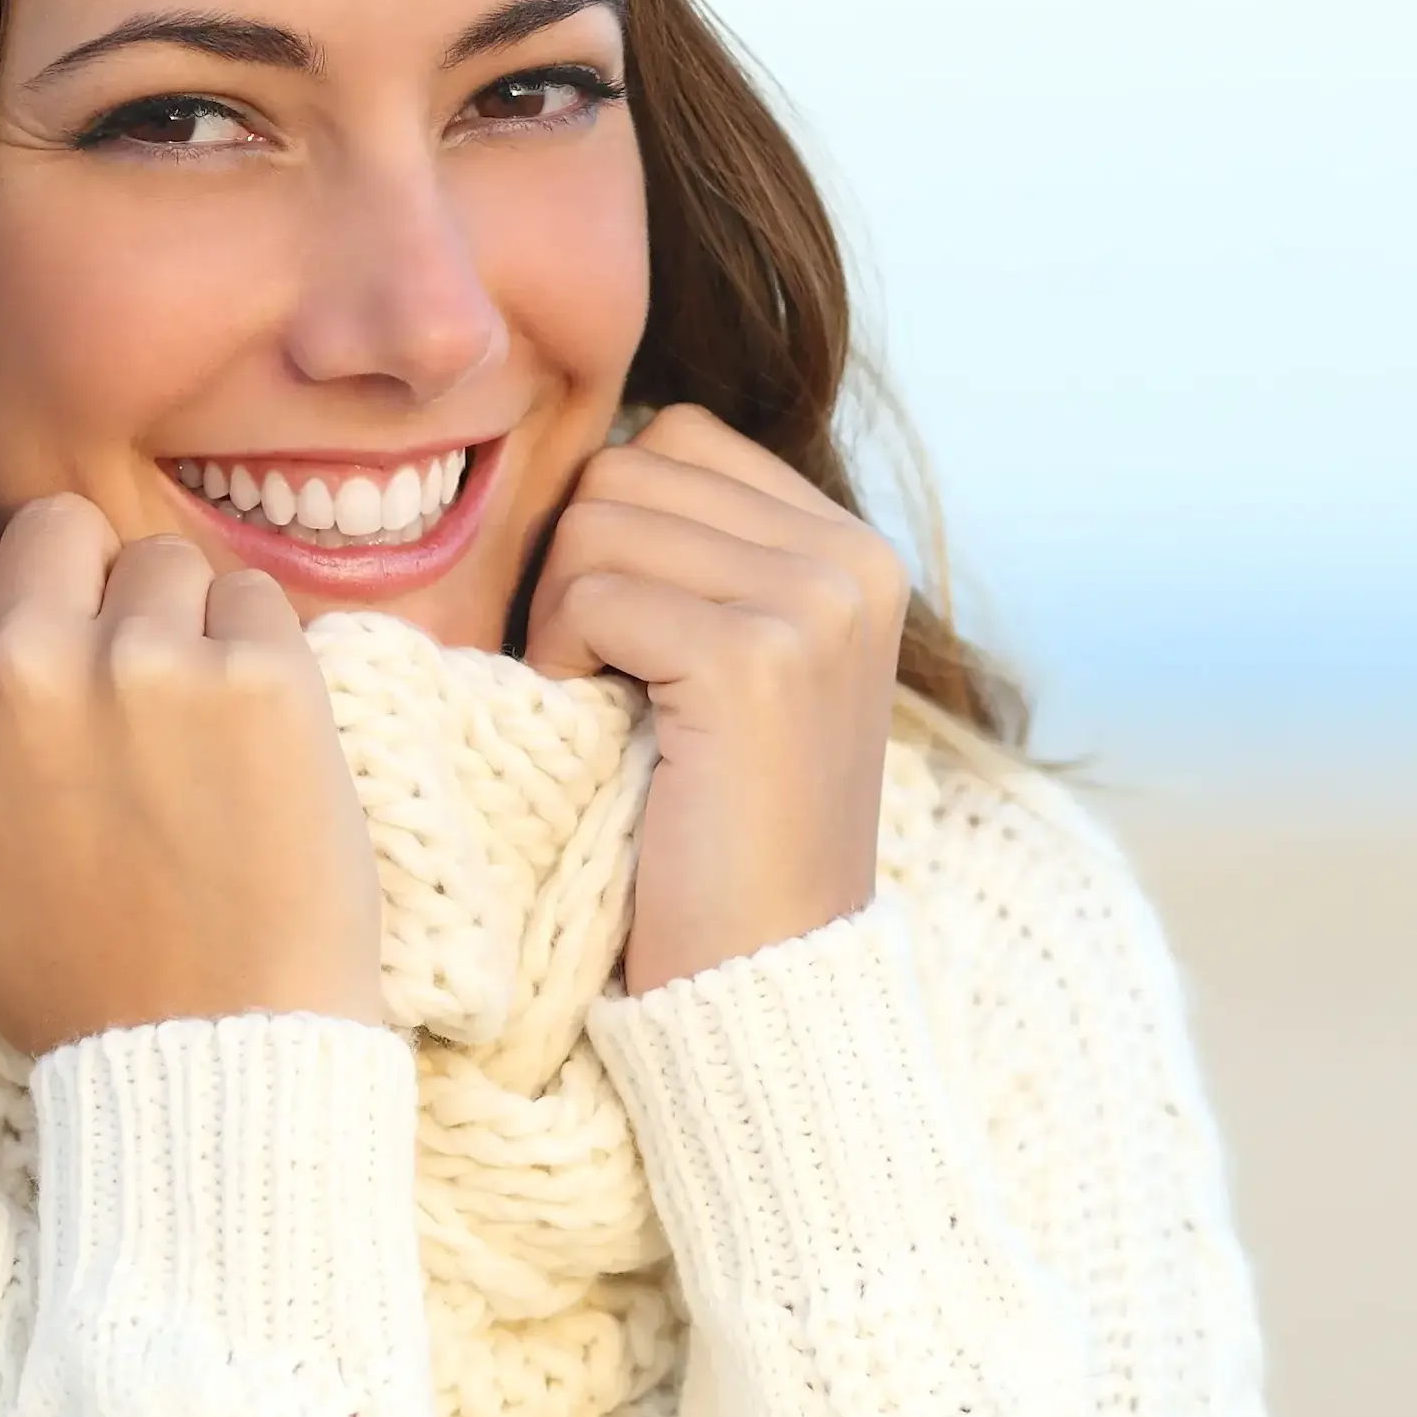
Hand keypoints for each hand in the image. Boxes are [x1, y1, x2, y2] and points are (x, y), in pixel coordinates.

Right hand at [0, 484, 385, 1052]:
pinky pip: (251, 595)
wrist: (211, 1048)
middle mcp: (23, 671)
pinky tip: (243, 744)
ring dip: (174, 623)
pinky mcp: (260, 678)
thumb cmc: (46, 971)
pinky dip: (255, 648)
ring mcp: (148, 666)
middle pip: (50, 525)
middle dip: (81, 587)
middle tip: (109, 689)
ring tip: (180, 736)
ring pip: (160, 559)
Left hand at [522, 404, 905, 994]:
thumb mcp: (738, 665)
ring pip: (600, 516)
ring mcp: (815, 603)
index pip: (681, 439)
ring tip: (600, 701)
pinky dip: (562, 655)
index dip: (613, 525)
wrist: (762, 978)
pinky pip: (594, 591)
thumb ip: (700, 553)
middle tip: (596, 674)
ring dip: (562, 612)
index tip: (622, 636)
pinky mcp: (757, 658)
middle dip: (578, 562)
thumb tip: (584, 452)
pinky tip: (599, 724)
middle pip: (632, 467)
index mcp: (854, 549)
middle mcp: (852, 558)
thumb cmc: (716, 828)